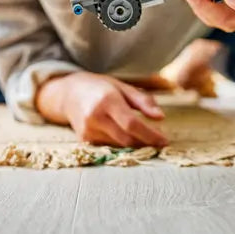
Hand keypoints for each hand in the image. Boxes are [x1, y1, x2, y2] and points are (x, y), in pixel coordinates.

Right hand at [36, 72, 167, 147]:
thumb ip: (143, 101)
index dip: (150, 134)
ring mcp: (88, 131)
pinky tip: (127, 136)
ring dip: (135, 144)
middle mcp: (95, 117)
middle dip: (145, 142)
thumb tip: (161, 117)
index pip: (131, 124)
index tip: (164, 140)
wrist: (69, 94)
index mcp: (107, 100)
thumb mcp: (123, 87)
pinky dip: (121, 144)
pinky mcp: (84, 140)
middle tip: (159, 141)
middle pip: (126, 138)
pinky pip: (109, 146)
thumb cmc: (100, 87)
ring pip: (119, 145)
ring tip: (146, 137)